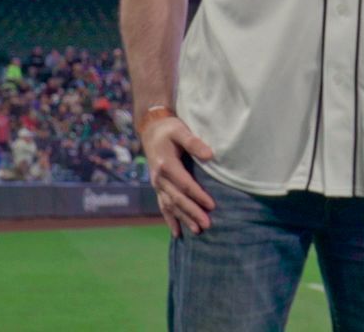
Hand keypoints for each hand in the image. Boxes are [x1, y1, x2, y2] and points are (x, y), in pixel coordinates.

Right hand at [143, 113, 215, 237]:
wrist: (151, 131)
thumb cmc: (170, 129)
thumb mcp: (181, 131)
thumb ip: (194, 142)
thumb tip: (210, 155)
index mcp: (166, 165)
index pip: (185, 184)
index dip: (198, 195)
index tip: (212, 206)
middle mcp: (160, 178)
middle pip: (177, 199)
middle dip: (192, 213)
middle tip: (207, 225)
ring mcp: (157, 184)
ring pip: (170, 205)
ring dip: (183, 219)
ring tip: (197, 231)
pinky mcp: (158, 187)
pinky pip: (163, 206)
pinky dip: (170, 219)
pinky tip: (177, 233)